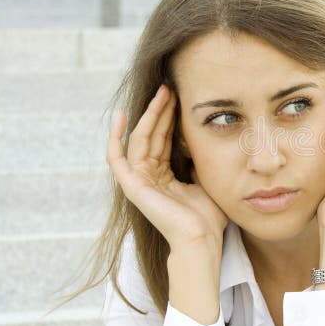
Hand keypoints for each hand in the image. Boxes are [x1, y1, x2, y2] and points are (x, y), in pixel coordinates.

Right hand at [106, 83, 229, 249]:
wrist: (201, 239)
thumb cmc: (208, 217)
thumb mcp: (206, 178)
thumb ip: (198, 159)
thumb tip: (203, 136)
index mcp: (164, 176)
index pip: (164, 139)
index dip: (171, 117)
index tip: (180, 96)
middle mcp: (149, 176)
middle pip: (152, 135)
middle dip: (161, 110)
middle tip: (170, 86)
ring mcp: (138, 181)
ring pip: (140, 139)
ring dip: (149, 115)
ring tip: (161, 93)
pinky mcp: (132, 186)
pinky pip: (117, 157)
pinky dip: (116, 137)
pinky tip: (121, 117)